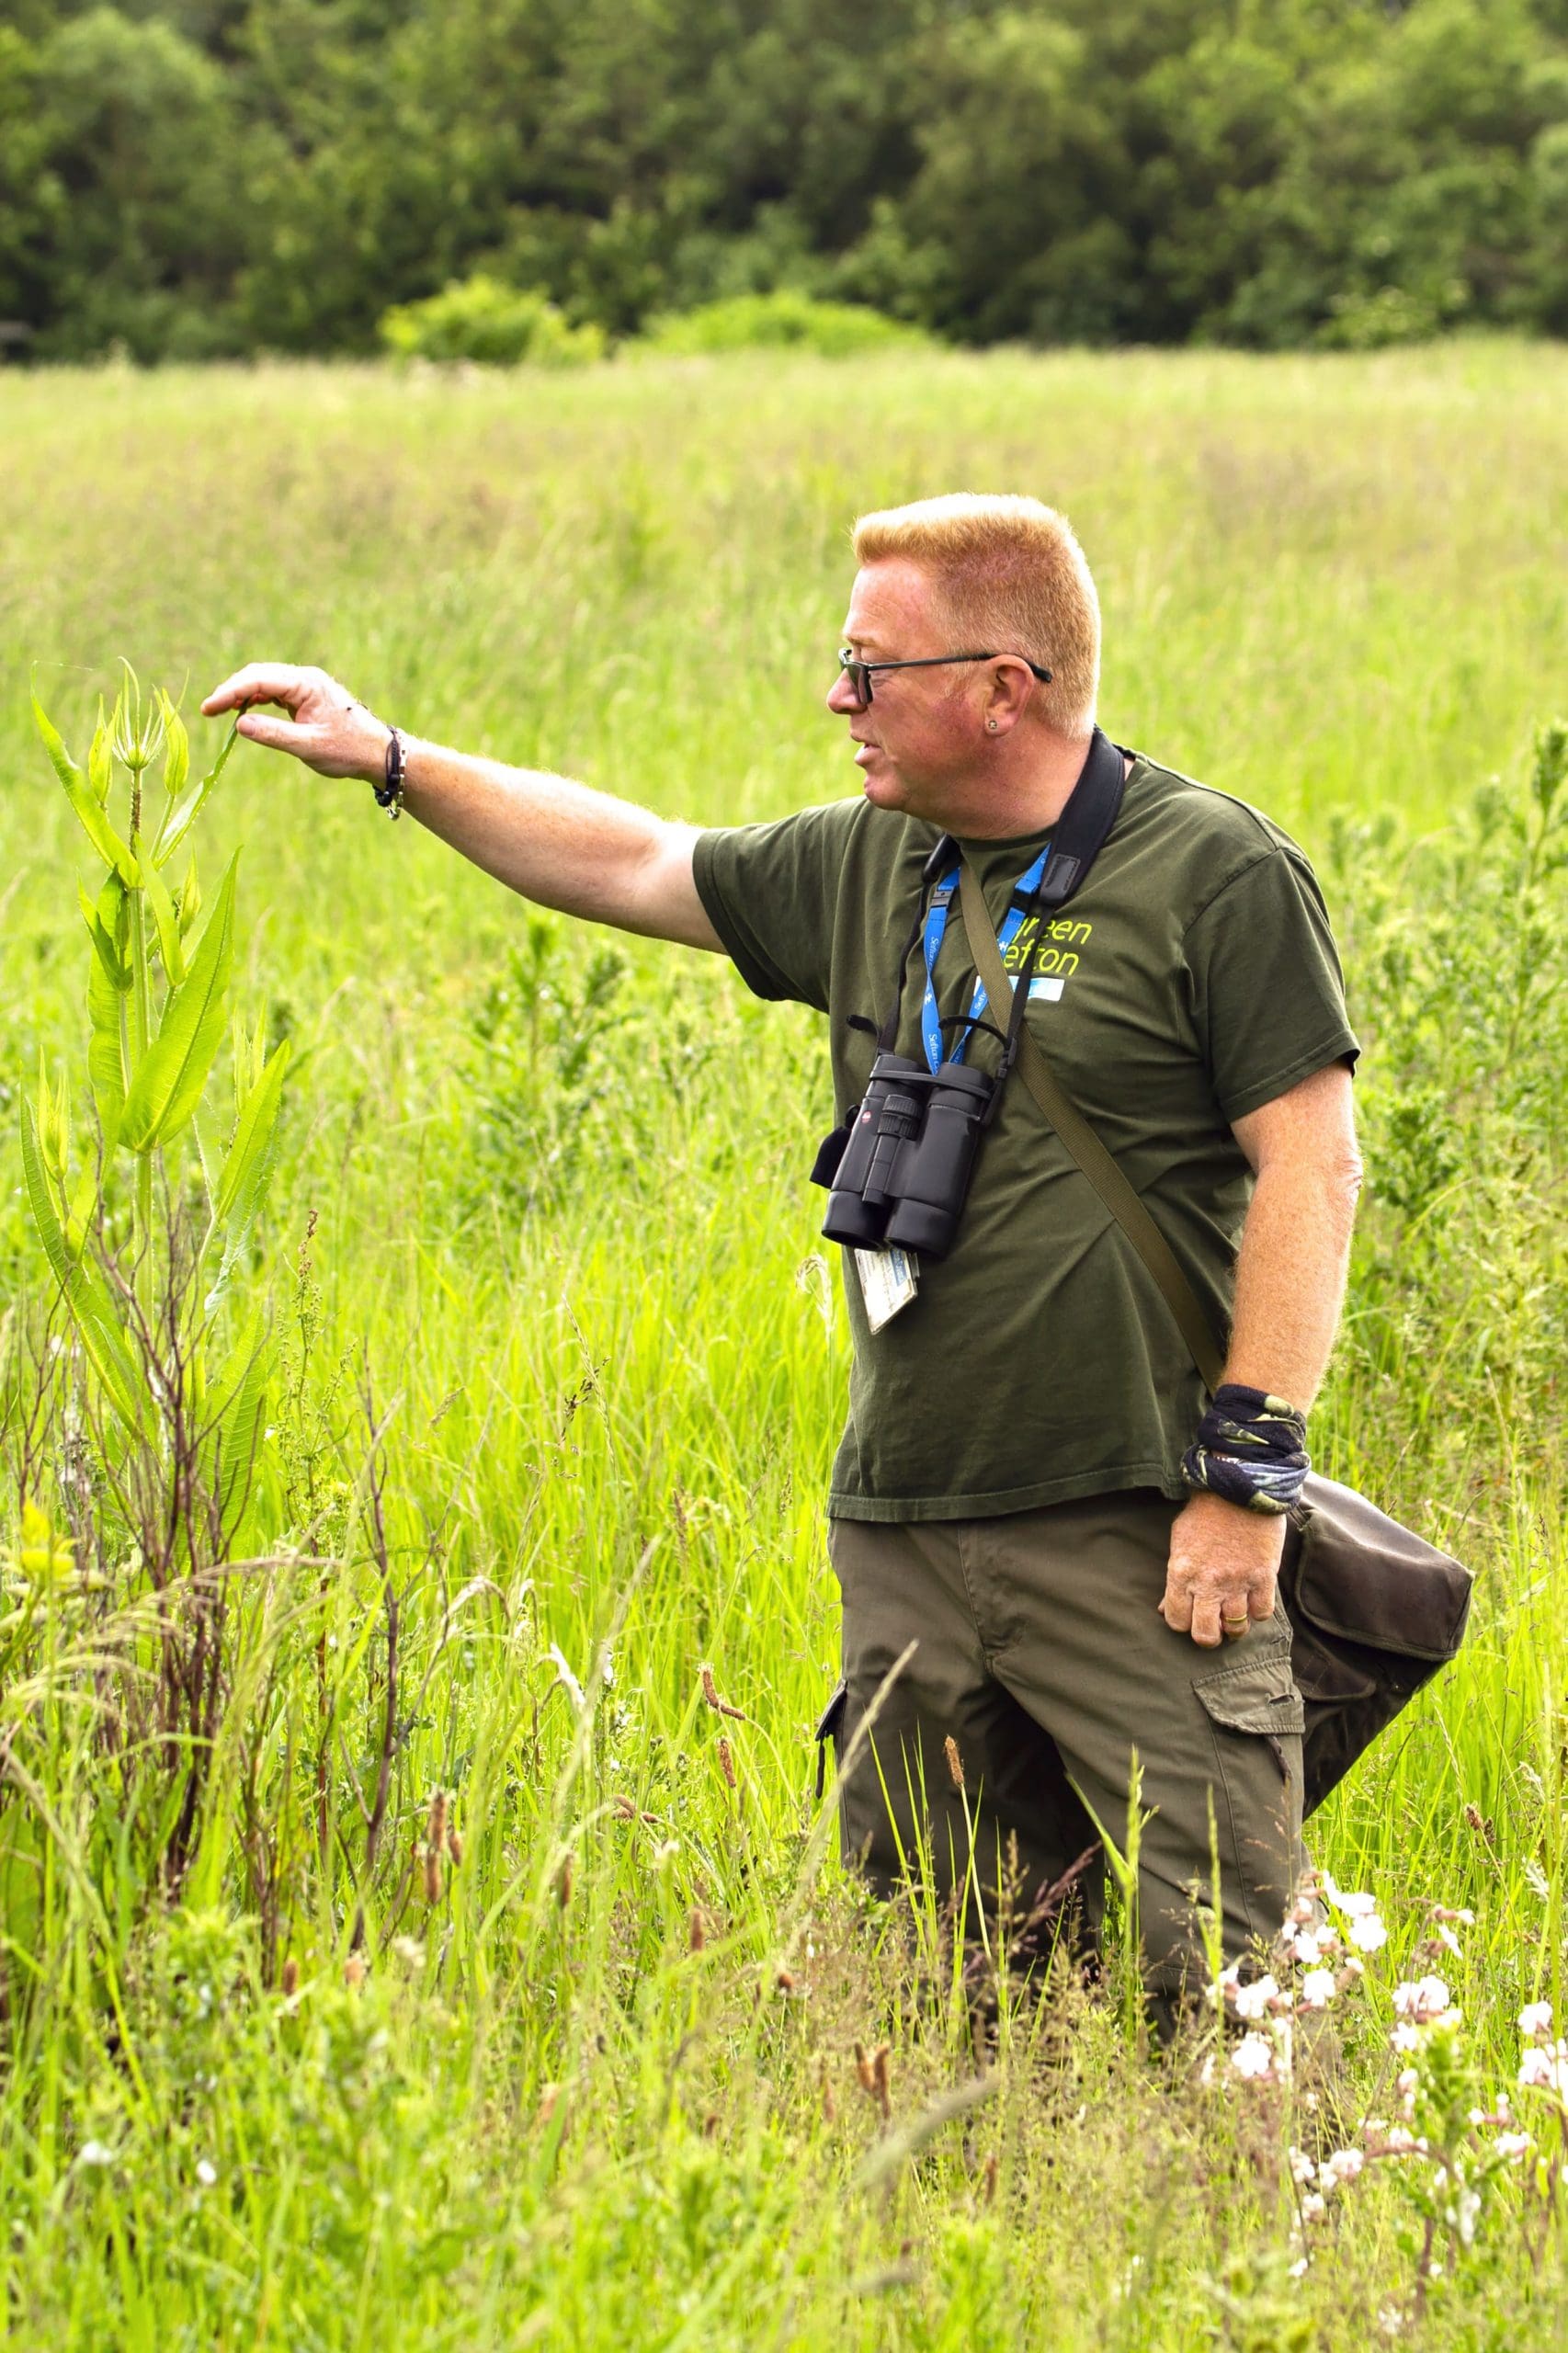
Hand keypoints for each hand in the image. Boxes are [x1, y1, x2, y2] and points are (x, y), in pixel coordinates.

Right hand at [200, 664, 390, 782]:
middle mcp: (305, 678)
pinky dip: (256, 700)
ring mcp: (306, 685)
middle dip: (231, 691)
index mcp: (307, 684)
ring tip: (221, 712)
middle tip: (208, 711)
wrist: (378, 753)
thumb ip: (274, 734)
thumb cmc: (348, 750)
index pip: (258, 681)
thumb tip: (239, 724)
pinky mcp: (306, 696)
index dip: (230, 693)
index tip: (208, 709)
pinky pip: (274, 691)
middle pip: (258, 675)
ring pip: (265, 682)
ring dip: (242, 694)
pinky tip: (244, 712)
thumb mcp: (309, 747)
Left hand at [1158, 1492, 1285, 1648]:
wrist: (1239, 1486)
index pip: (1176, 1620)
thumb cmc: (1205, 1511)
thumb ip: (1174, 1577)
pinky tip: (1253, 1598)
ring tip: (1234, 1611)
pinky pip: (1262, 1613)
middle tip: (1214, 1624)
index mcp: (1181, 1572)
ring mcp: (1237, 1581)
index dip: (1183, 1622)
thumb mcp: (1179, 1540)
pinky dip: (1258, 1611)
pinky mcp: (1263, 1576)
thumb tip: (1164, 1607)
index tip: (1191, 1615)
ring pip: (1235, 1628)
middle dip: (1209, 1635)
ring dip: (1235, 1624)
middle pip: (1205, 1635)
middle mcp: (1207, 1583)